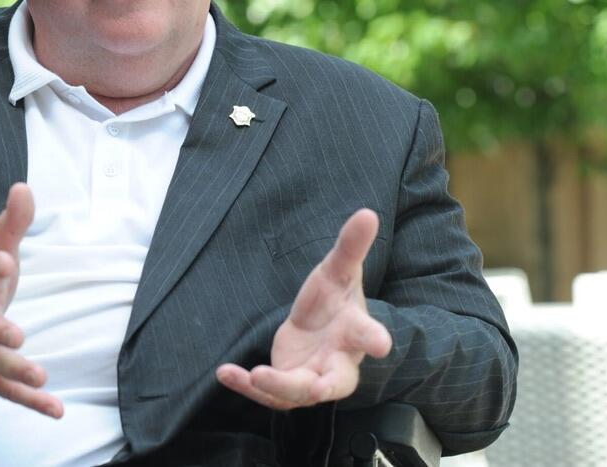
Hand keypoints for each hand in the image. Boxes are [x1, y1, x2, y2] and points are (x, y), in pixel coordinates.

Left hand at [215, 208, 390, 409]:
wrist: (318, 331)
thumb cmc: (333, 301)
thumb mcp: (337, 271)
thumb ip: (350, 246)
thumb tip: (368, 212)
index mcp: (354, 333)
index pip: (366, 336)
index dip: (374, 339)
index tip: (382, 344)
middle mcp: (337, 364)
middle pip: (336, 382)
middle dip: (325, 386)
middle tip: (315, 390)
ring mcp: (311, 380)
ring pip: (298, 393)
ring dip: (278, 386)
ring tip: (256, 375)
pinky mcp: (286, 388)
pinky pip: (266, 395)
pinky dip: (245, 387)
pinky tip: (224, 372)